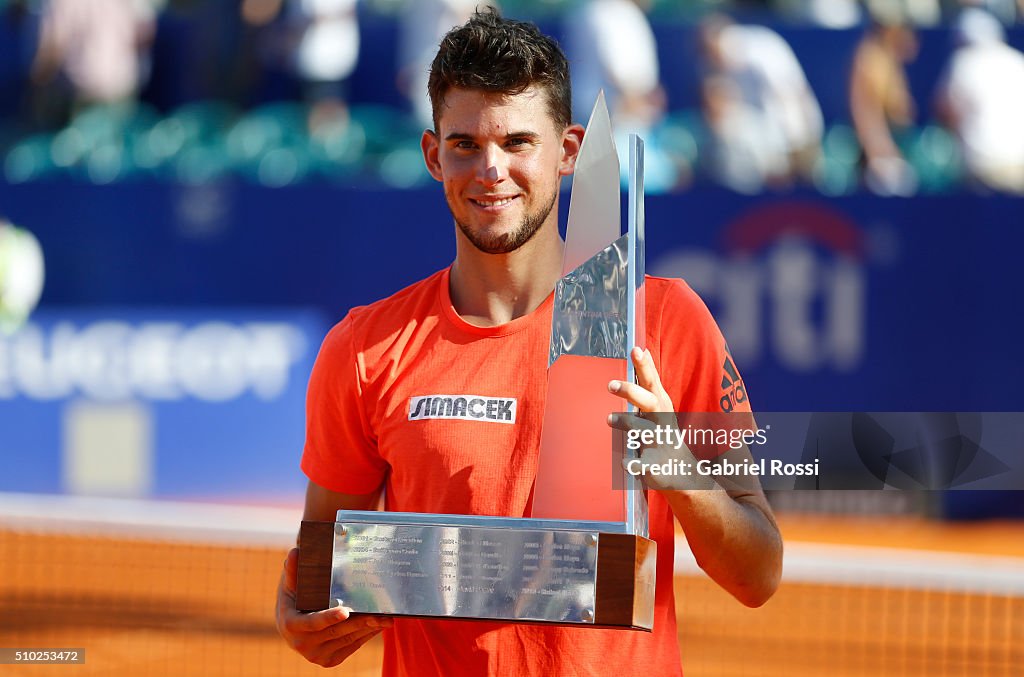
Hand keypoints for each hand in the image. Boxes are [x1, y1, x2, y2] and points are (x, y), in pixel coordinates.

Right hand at [275, 548, 392, 666]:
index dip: (329, 617)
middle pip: (337, 631)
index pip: (313, 622)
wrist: (291, 625)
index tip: (345, 611)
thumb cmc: (293, 598)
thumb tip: (296, 551)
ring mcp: (316, 655)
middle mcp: (302, 644)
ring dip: (368, 629)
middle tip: (381, 614)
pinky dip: (366, 636)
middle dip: (361, 622)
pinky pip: (351, 646)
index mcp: (292, 625)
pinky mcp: (329, 660)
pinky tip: (378, 625)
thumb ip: (293, 571)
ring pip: (348, 640)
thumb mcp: (290, 584)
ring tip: (386, 618)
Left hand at [607, 346, 759, 493]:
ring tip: (609, 419)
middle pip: (650, 403)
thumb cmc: (663, 434)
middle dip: (632, 392)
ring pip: (643, 431)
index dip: (645, 367)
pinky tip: (625, 463)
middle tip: (611, 384)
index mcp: (661, 409)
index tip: (636, 349)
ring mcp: (660, 446)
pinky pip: (642, 465)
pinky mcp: (656, 468)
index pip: (652, 383)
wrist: (684, 476)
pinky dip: (634, 464)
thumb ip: (647, 382)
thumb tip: (640, 349)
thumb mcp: (658, 407)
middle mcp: (662, 424)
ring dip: (626, 424)